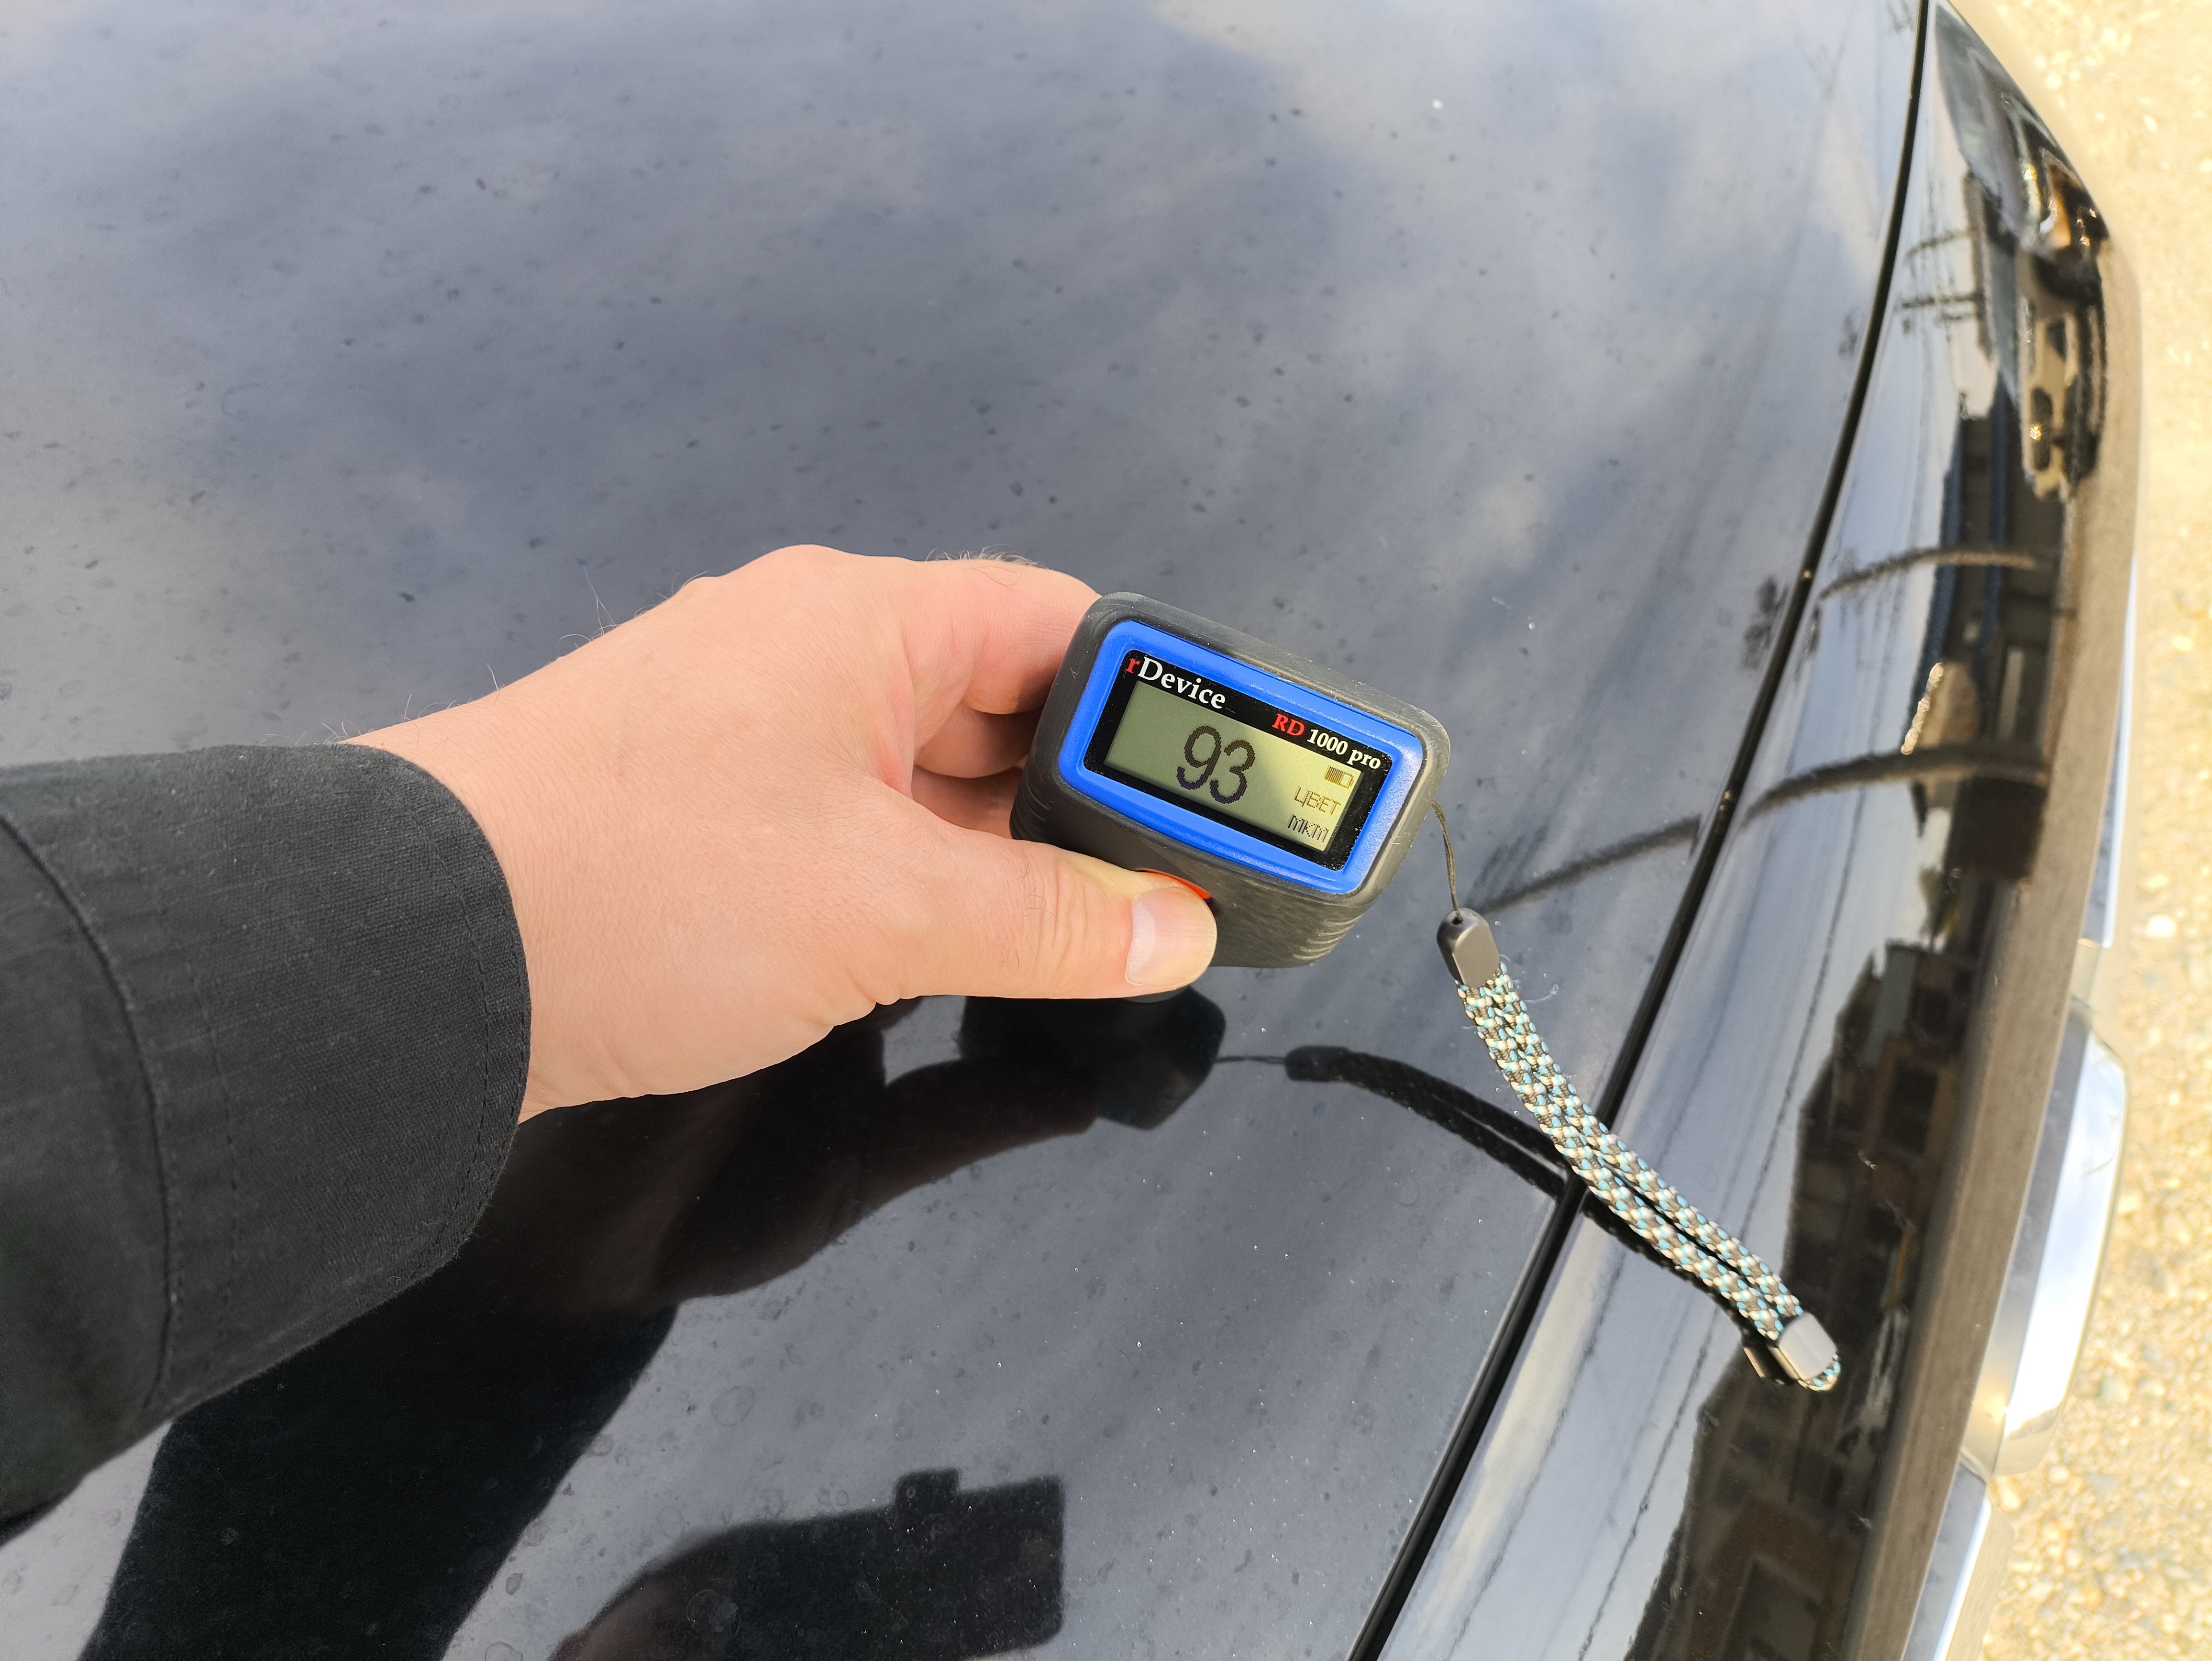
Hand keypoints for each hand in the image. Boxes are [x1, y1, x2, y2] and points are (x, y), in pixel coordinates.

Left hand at [352, 548, 1216, 1114]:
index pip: (1055, 624)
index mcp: (862, 621)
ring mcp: (742, 734)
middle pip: (993, 703)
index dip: (1149, 703)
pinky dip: (911, 883)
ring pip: (918, 778)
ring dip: (994, 856)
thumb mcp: (888, 909)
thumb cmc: (657, 890)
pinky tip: (951, 954)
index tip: (1214, 795)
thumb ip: (1050, 923)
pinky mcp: (695, 814)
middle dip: (1079, 799)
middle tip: (1163, 894)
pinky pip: (845, 828)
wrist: (410, 959)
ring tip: (1079, 938)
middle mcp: (804, 654)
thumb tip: (1177, 929)